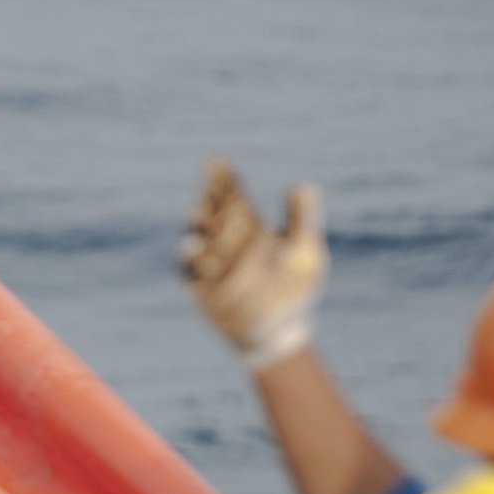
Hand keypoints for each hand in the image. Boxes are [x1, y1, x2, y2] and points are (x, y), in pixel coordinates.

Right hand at [179, 159, 326, 373]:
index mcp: (244, 222)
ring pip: (198, 234)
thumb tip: (304, 185)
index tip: (219, 163)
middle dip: (218, 201)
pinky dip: (192, 256)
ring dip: (205, 225)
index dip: (222, 178)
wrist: (279, 331)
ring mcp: (205, 259)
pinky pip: (188, 266)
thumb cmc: (294, 287)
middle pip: (211, 209)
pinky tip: (197, 244)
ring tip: (210, 211)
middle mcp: (219, 235)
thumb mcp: (306, 254)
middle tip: (232, 196)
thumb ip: (303, 221)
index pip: (228, 193)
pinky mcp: (196, 282)